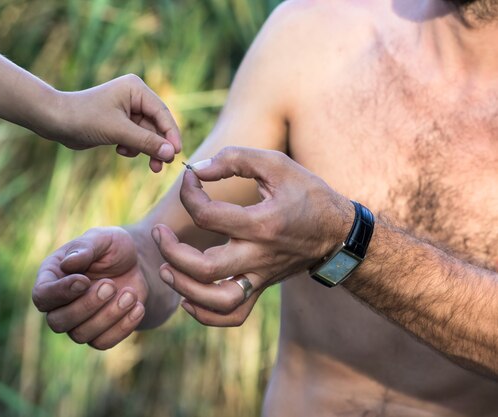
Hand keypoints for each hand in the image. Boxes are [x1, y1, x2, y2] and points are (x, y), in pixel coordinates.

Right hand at [32, 227, 148, 349]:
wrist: (137, 264)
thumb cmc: (113, 248)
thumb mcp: (102, 239)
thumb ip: (85, 248)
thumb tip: (67, 264)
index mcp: (52, 277)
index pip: (42, 296)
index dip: (60, 293)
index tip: (85, 280)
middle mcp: (60, 304)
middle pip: (58, 322)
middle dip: (86, 306)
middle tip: (111, 285)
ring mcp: (78, 322)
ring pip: (80, 335)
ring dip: (108, 316)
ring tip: (130, 294)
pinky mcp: (99, 333)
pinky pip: (102, 343)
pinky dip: (122, 327)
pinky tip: (138, 306)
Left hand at [39, 74, 180, 171]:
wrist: (56, 121)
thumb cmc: (85, 119)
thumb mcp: (119, 132)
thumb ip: (146, 142)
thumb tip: (171, 153)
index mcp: (136, 89)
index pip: (162, 113)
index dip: (171, 134)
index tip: (177, 154)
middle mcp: (134, 96)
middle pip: (157, 125)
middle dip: (159, 146)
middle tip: (162, 166)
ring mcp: (127, 110)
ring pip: (147, 134)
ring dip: (146, 149)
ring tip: (150, 166)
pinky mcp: (119, 122)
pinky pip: (136, 137)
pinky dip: (132, 147)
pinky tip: (119, 150)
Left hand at [152, 146, 352, 325]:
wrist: (338, 232)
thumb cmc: (307, 194)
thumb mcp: (276, 164)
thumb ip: (235, 159)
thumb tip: (196, 170)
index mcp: (261, 223)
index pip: (207, 216)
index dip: (188, 194)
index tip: (189, 179)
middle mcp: (259, 256)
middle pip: (204, 268)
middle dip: (171, 251)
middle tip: (159, 233)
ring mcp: (260, 277)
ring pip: (215, 299)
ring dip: (182, 287)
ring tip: (166, 268)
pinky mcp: (261, 288)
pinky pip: (232, 315)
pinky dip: (205, 313)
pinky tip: (188, 298)